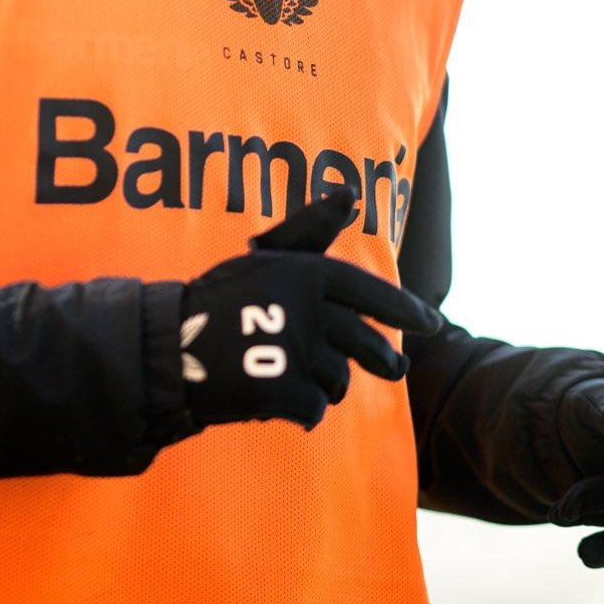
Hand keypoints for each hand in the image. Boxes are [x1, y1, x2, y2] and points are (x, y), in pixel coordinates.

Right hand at [178, 187, 443, 431]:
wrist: (169, 346)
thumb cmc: (220, 297)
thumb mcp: (266, 257)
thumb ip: (312, 230)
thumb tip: (350, 192)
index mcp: (308, 273)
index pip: (372, 294)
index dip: (406, 310)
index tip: (434, 324)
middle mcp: (309, 310)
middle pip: (367, 346)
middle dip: (384, 361)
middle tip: (395, 368)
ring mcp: (297, 352)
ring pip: (339, 379)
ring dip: (328, 385)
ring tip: (301, 377)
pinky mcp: (283, 389)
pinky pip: (314, 408)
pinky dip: (302, 410)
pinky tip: (280, 400)